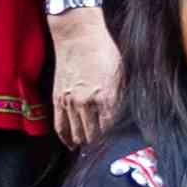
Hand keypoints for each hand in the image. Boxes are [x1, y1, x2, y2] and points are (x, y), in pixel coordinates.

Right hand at [48, 7, 122, 147]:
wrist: (78, 36)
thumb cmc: (104, 51)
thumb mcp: (122, 73)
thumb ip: (123, 97)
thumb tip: (128, 116)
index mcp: (106, 96)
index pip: (112, 129)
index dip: (116, 140)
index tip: (120, 146)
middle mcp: (87, 103)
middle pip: (94, 136)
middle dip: (101, 145)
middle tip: (106, 150)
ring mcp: (70, 102)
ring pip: (77, 134)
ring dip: (85, 142)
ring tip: (91, 148)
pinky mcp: (58, 99)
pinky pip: (60, 126)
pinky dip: (66, 138)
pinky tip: (71, 145)